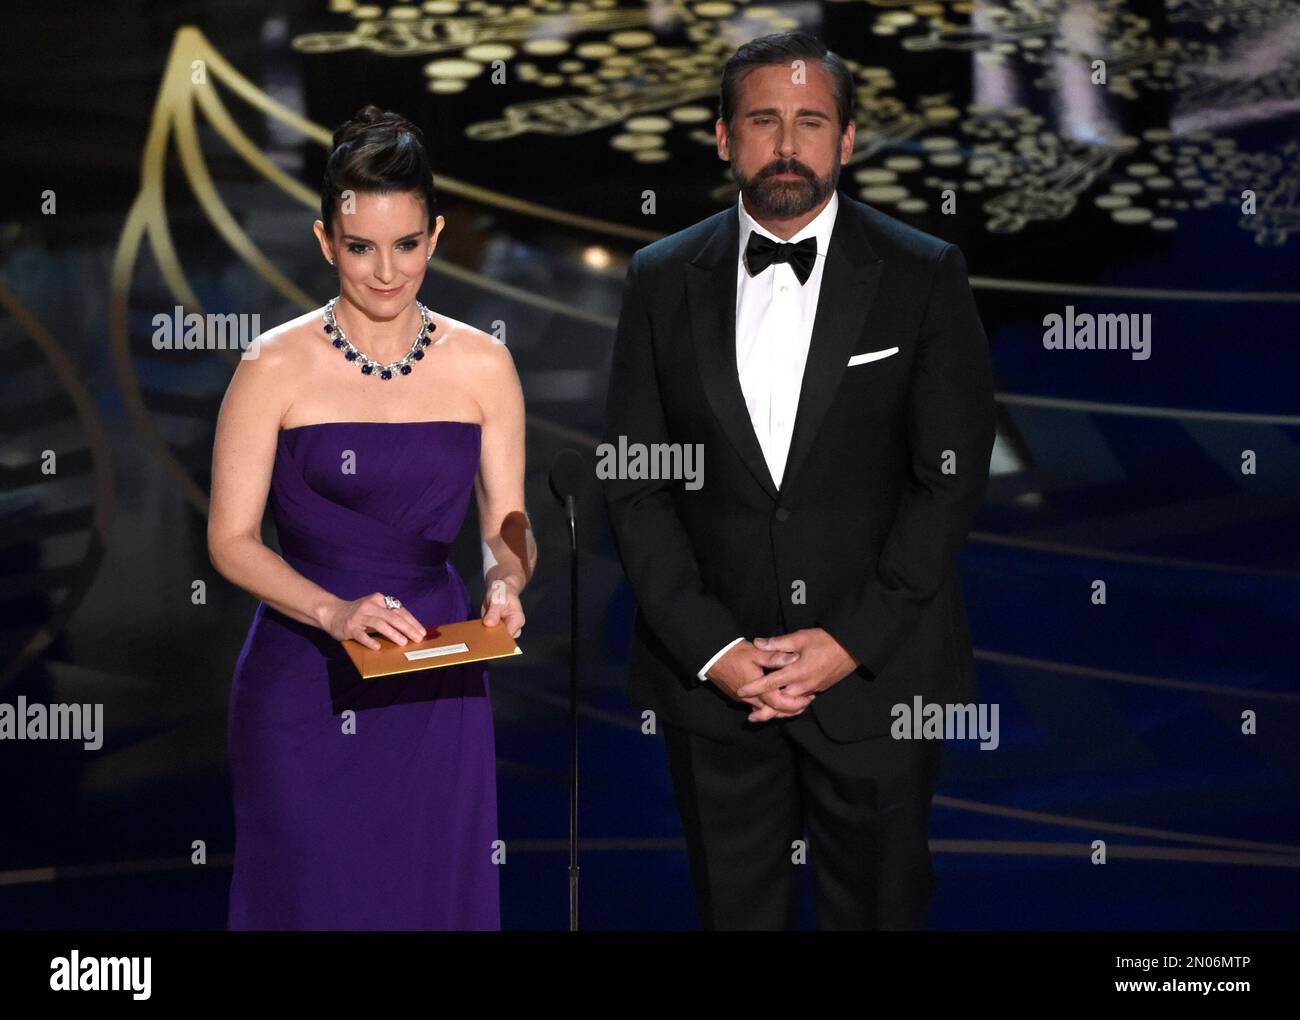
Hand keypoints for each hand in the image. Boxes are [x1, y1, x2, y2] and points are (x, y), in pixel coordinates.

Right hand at [324, 592, 426, 650]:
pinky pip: (361, 635)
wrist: (332, 613)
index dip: (412, 621)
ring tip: (403, 642)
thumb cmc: (359, 613)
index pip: (399, 610)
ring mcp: (359, 616)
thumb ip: (389, 616)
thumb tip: (411, 630)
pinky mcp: (350, 627)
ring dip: (393, 634)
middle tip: (418, 638)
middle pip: (392, 617)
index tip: (422, 632)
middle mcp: (369, 606)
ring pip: (379, 624)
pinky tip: (378, 647)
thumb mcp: (375, 609)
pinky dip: (370, 640)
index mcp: (379, 600)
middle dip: (407, 628)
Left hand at [482, 578, 524, 638]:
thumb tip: (489, 624)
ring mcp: (503, 628)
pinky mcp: (494, 627)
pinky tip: (477, 629)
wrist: (499, 588)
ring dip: (486, 635)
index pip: (510, 635)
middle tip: (482, 634)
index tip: (489, 637)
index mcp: (517, 620)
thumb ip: (494, 612)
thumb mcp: (497, 599)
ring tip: (479, 630)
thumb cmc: (502, 591)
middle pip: (502, 639)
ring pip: (495, 638)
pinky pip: (488, 633)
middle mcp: (512, 626)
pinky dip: (482, 631)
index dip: (500, 638)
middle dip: (492, 639)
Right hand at [707, 640, 812, 719]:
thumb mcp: (756, 653)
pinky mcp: (739, 699)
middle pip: (775, 712)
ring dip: (781, 708)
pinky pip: (758, 706)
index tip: (808, 698)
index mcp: (757, 689)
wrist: (712, 657)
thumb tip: (793, 658)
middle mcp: (751, 699)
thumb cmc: (734, 654)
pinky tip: (779, 698)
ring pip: (766, 710)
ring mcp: (744, 701)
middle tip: (806, 703)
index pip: (780, 704)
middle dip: (791, 709)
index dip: (796, 703)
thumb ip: (775, 657)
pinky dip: (770, 705)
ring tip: (797, 702)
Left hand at [736, 628, 859, 720]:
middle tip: (751, 715)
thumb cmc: (826, 641)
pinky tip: (785, 705)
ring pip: (792, 705)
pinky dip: (791, 706)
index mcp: (796, 672)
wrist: (852, 648)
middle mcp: (803, 685)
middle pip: (780, 703)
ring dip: (778, 711)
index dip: (754, 688)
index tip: (741, 692)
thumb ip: (778, 643)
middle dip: (765, 710)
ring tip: (765, 715)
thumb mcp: (800, 638)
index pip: (770, 683)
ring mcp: (812, 689)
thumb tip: (758, 643)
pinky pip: (801, 702)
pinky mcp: (819, 689)